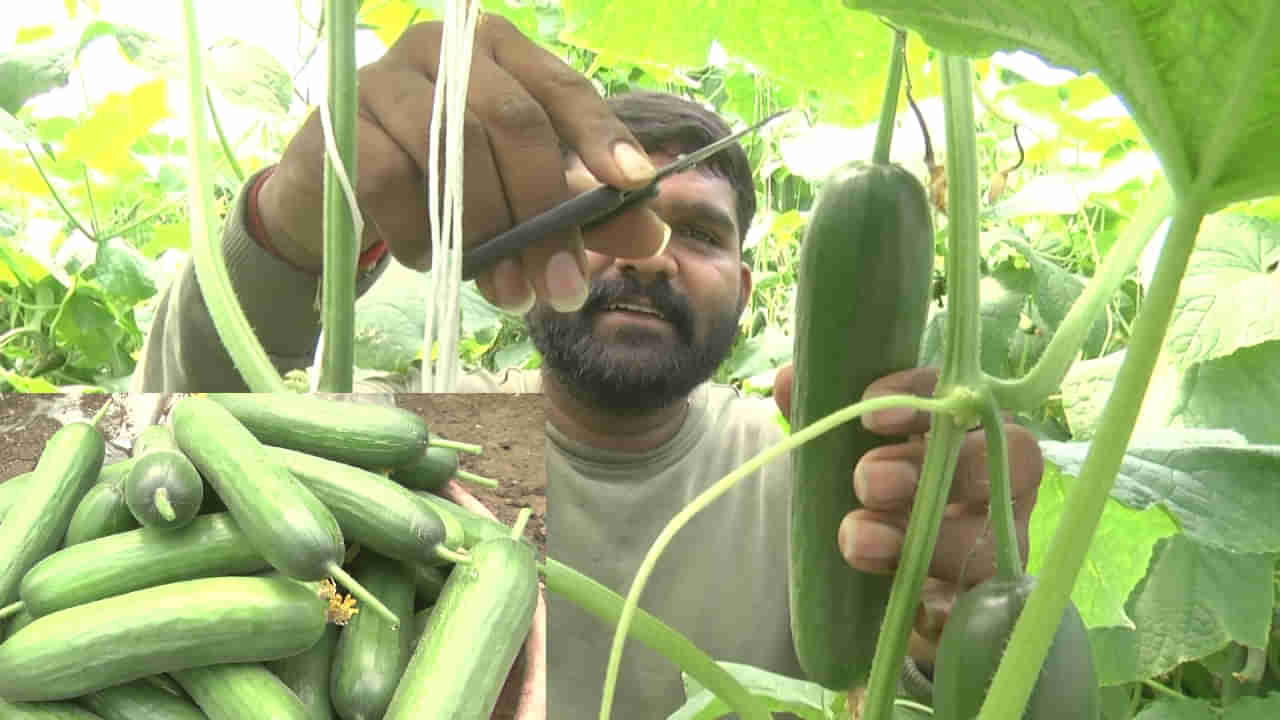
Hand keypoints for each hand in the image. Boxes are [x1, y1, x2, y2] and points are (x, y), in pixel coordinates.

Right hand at [256, 15, 665, 312]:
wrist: (338, 197)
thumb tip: (653, 239)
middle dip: (544, 214)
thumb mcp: (521, 196)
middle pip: (513, 122)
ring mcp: (385, 80)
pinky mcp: (340, 124)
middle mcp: (444, 50)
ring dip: (489, 236)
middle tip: (564, 287)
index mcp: (498, 52)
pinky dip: (422, 234)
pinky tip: (433, 262)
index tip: (633, 186)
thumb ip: (583, 210)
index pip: (560, 88)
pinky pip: (392, 181)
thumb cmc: (444, 187)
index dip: (600, 137)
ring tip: (509, 293)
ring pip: (454, 152)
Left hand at [772, 365, 1043, 661]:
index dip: (923, 398)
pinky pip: (980, 608)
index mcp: (967, 432)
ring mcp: (999, 545)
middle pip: (1007, 461)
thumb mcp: (842, 453)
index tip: (869, 413)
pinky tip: (913, 607)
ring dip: (924, 539)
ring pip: (993, 540)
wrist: (879, 580)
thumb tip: (792, 380)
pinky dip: (944, 609)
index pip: (964, 397)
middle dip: (930, 467)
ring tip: (857, 539)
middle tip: (866, 480)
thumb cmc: (872, 497)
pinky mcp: (983, 604)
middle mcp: (1001, 484)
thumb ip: (822, 412)